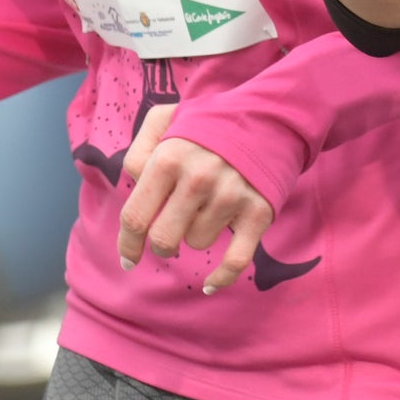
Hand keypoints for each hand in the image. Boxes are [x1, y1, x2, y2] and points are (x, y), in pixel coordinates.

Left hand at [118, 104, 275, 293]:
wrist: (272, 115)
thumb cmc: (211, 121)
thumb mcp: (166, 118)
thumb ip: (139, 148)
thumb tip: (131, 183)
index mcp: (169, 158)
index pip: (135, 217)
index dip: (127, 244)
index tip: (128, 258)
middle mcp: (198, 179)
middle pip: (163, 240)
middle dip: (162, 245)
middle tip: (169, 237)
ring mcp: (230, 196)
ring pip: (197, 243)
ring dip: (198, 234)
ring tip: (210, 208)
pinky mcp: (258, 212)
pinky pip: (235, 260)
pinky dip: (220, 277)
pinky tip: (209, 284)